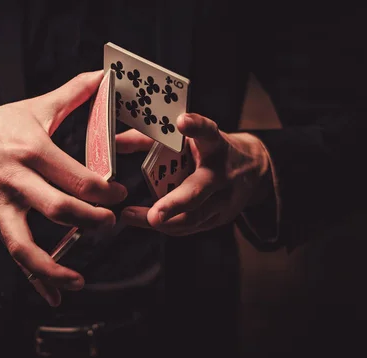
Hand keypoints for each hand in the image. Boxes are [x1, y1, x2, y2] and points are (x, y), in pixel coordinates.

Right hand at [0, 71, 127, 306]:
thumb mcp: (34, 107)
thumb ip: (72, 94)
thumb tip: (101, 76)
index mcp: (32, 150)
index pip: (75, 176)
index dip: (102, 190)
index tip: (118, 194)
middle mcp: (17, 181)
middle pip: (58, 209)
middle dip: (90, 221)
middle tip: (109, 223)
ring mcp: (2, 206)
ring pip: (26, 245)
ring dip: (54, 267)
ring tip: (79, 280)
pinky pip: (14, 256)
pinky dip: (34, 280)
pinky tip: (54, 296)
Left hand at [117, 113, 271, 235]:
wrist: (252, 171)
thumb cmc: (208, 151)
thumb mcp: (188, 139)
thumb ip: (151, 138)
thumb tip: (114, 142)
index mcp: (215, 145)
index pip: (208, 133)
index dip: (196, 126)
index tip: (181, 121)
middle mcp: (221, 173)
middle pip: (200, 190)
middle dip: (175, 203)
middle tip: (154, 214)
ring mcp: (224, 200)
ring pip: (194, 217)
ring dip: (164, 221)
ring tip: (132, 216)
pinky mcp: (220, 218)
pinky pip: (190, 227)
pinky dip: (166, 225)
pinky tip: (142, 220)